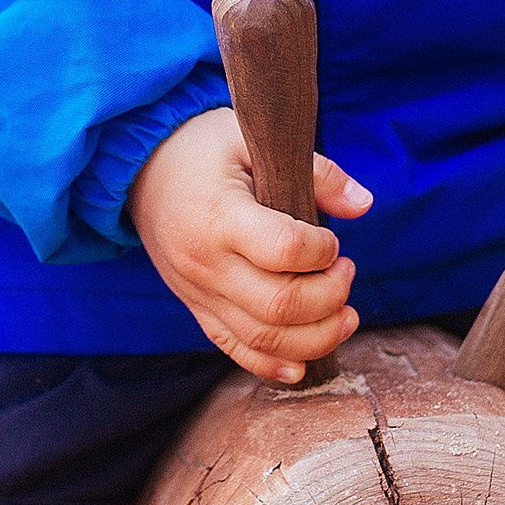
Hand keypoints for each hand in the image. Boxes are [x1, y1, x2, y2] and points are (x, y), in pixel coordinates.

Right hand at [128, 108, 371, 384]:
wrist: (141, 171)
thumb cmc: (203, 150)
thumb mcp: (252, 139)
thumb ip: (313, 170)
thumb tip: (363, 204)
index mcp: (220, 216)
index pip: (283, 249)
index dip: (322, 250)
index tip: (333, 240)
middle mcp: (207, 263)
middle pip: (278, 306)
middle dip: (329, 297)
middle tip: (346, 272)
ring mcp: (199, 293)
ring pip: (263, 339)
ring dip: (317, 338)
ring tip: (345, 315)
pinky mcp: (197, 308)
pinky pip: (234, 349)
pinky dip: (272, 365)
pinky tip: (304, 363)